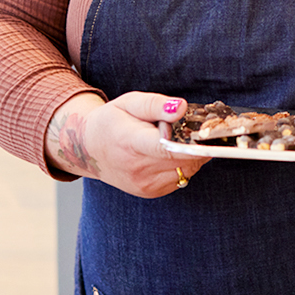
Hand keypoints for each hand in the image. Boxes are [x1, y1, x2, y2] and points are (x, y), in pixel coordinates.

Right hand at [46, 92, 208, 197]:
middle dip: (197, 143)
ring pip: (187, 169)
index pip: (165, 147)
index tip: (205, 133)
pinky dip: (185, 164)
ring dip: (193, 154)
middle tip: (196, 128)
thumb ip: (156, 104)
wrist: (89, 149)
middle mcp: (138, 168)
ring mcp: (144, 184)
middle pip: (183, 158)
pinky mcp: (150, 192)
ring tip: (180, 138)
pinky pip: (181, 177)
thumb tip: (181, 107)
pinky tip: (173, 152)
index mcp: (131, 142)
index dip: (191, 142)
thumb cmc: (111, 121)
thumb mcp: (129, 103)